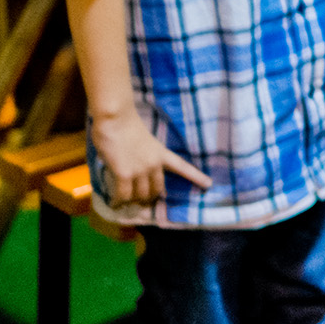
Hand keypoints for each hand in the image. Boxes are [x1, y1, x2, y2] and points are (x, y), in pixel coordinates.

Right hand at [88, 108, 213, 209]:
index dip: (196, 177)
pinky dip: (119, 202)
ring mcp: (140, 170)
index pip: (182, 167)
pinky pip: (123, 195)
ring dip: (133, 201)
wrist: (115, 118)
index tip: (209, 185)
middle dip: (150, 198)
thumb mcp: (144, 142)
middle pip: (157, 190)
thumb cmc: (126, 126)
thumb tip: (133, 170)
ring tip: (126, 203)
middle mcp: (154, 164)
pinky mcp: (124, 174)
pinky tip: (115, 204)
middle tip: (142, 202)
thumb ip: (144, 156)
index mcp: (162, 153)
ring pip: (140, 195)